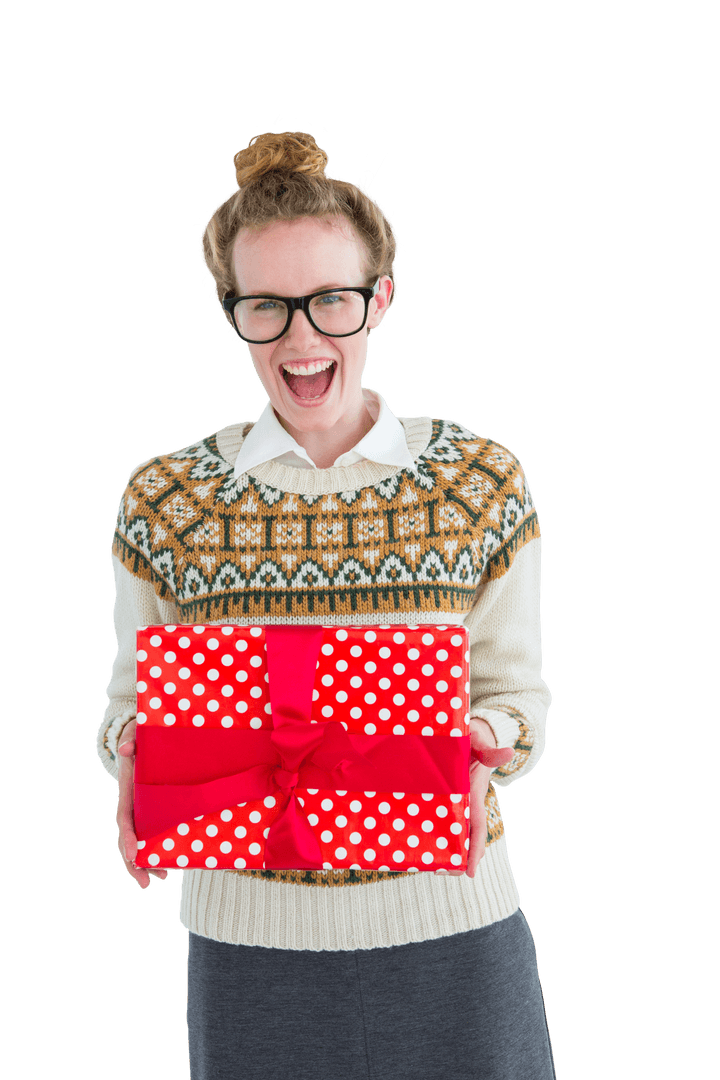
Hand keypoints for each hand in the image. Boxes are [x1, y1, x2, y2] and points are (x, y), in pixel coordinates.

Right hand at [116, 718, 167, 888]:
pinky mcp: (156, 807)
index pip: (124, 817)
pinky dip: (160, 846)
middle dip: (134, 862)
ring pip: (142, 839)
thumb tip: (125, 749)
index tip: (130, 854)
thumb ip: (131, 739)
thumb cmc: (138, 734)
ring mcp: (143, 807)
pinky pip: (156, 830)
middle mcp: (133, 802)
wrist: (144, 735)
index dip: (127, 836)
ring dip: (148, 860)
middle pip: (130, 837)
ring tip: (161, 878)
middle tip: (146, 882)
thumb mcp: (134, 733)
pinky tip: (171, 861)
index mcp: (127, 789)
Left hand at [434, 718, 512, 878]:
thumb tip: (508, 752)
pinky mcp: (439, 801)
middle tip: (438, 872)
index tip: (470, 873)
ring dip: (440, 850)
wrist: (466, 737)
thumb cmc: (473, 742)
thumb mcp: (479, 745)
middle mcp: (463, 807)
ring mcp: (451, 806)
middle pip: (463, 841)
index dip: (475, 851)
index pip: (477, 829)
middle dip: (455, 860)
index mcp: (474, 799)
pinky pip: (434, 821)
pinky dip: (428, 833)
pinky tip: (411, 840)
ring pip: (448, 835)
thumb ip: (489, 752)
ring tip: (424, 863)